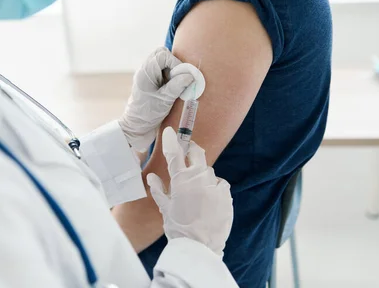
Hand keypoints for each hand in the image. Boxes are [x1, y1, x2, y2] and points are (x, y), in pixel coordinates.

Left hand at [119, 47, 195, 152]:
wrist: (135, 129)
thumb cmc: (147, 114)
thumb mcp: (165, 100)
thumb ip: (178, 85)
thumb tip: (191, 75)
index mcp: (145, 72)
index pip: (163, 55)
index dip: (175, 63)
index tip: (182, 77)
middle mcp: (144, 71)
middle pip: (161, 54)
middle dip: (173, 63)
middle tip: (178, 78)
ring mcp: (146, 77)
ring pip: (162, 63)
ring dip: (172, 71)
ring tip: (176, 85)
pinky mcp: (150, 84)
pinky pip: (161, 72)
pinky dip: (169, 77)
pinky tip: (173, 89)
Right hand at [147, 127, 232, 256]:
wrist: (200, 247)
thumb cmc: (178, 228)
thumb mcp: (165, 208)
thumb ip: (159, 189)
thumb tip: (152, 177)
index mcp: (181, 180)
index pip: (175, 152)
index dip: (172, 140)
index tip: (170, 132)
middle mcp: (199, 178)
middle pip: (196, 152)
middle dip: (191, 150)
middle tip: (187, 153)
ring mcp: (214, 185)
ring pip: (208, 171)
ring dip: (202, 175)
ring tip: (197, 191)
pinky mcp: (226, 194)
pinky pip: (219, 185)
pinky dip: (213, 188)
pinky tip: (208, 200)